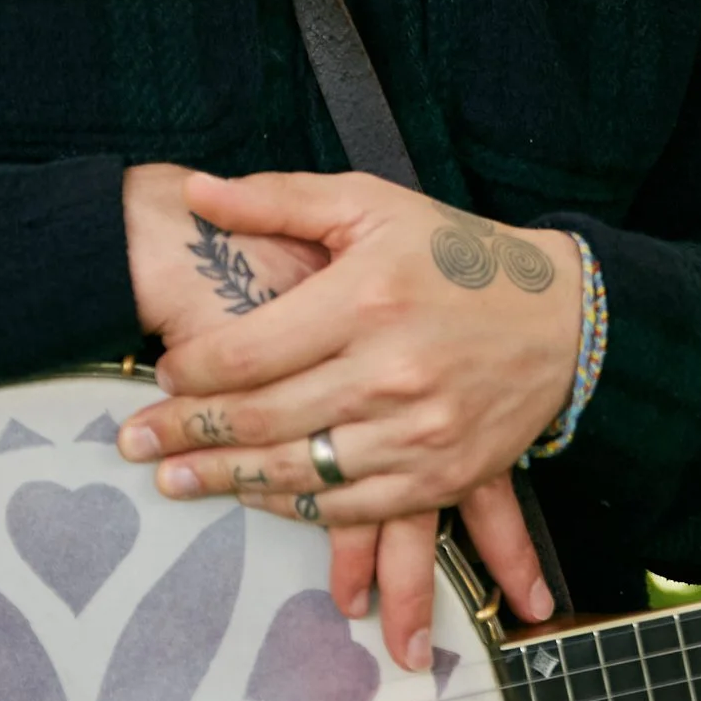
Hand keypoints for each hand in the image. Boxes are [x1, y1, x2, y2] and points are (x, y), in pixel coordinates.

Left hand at [116, 169, 577, 668]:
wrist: (565, 318)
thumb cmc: (457, 254)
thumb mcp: (371, 204)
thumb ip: (279, 199)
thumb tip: (197, 192)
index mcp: (363, 299)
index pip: (248, 353)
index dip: (191, 372)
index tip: (161, 375)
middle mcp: (388, 371)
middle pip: (261, 420)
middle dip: (186, 435)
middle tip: (136, 443)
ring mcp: (417, 432)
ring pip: (299, 471)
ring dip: (227, 481)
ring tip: (175, 482)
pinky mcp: (442, 475)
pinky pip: (353, 506)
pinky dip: (298, 509)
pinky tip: (258, 499)